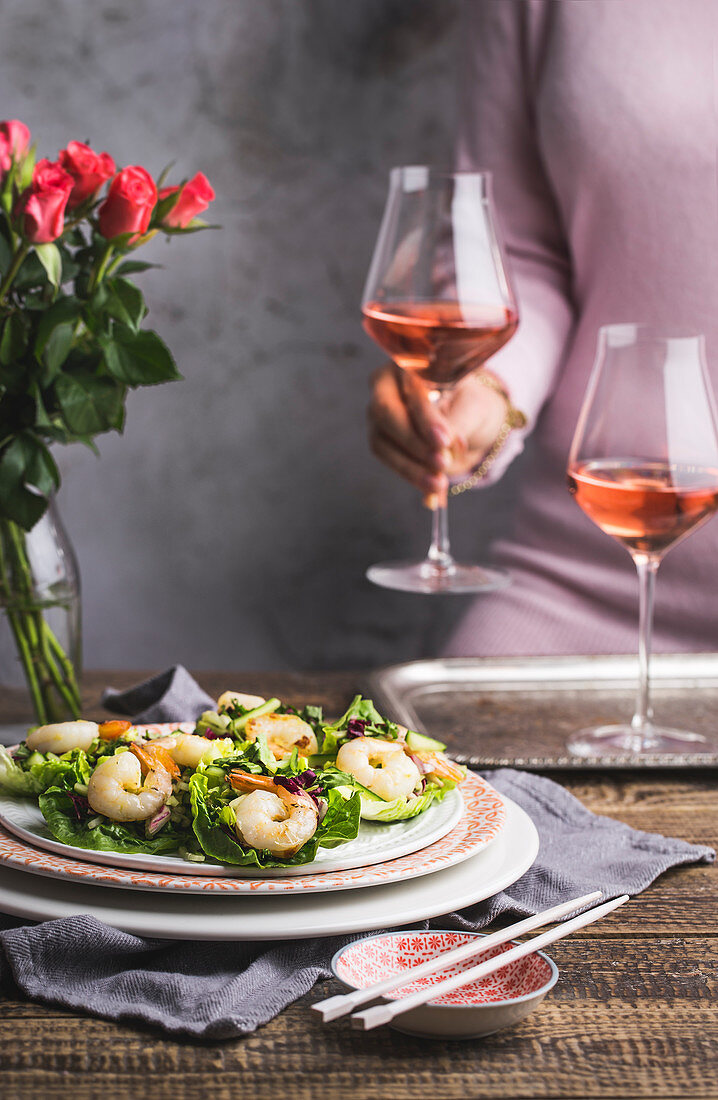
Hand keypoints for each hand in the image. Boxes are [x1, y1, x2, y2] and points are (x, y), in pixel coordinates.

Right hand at [367, 363, 508, 506]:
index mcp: (410, 362)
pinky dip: (410, 475)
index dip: (425, 417)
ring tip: (439, 484)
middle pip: (385, 413)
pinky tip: (431, 491)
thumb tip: (445, 446)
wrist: (468, 418)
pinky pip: (388, 459)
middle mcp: (386, 385)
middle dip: (414, 443)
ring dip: (410, 466)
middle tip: (441, 464)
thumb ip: (458, 422)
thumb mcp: (473, 407)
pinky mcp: (381, 439)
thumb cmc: (470, 402)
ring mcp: (379, 414)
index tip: (444, 441)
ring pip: (383, 441)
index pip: (411, 387)